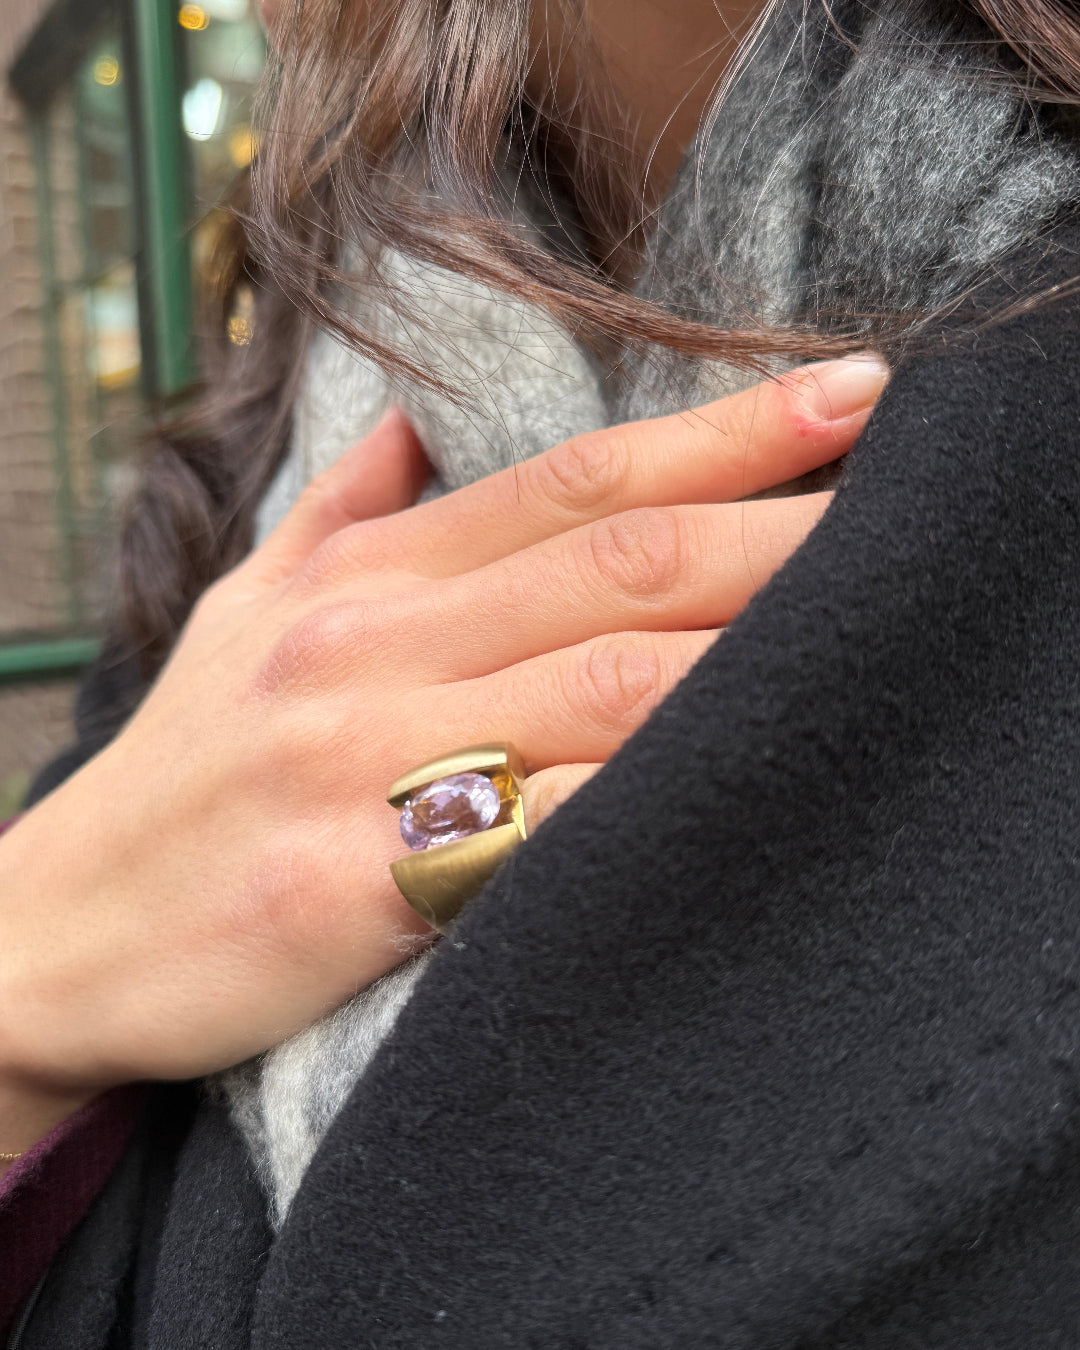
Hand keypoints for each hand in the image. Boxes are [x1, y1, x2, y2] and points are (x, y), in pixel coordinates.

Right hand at [0, 355, 886, 1142]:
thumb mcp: (238, 615)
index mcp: (360, 581)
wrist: (55, 936)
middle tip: (900, 481)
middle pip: (611, 563)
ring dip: (743, 641)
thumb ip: (334, 511)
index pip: (569, 481)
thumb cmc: (180, 774)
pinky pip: (541, 832)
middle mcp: (369, 650)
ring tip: (861, 602)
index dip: (716, 431)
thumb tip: (401, 423)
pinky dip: (651, 796)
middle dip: (771, 518)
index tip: (839, 392)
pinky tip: (744, 774)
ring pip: (601, 682)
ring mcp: (358, 764)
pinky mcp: (350, 885)